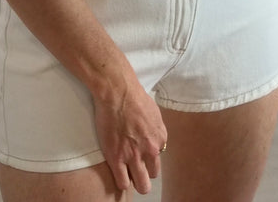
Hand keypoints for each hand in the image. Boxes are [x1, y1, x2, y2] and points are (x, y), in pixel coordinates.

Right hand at [93, 78, 166, 194]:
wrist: (117, 91)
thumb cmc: (133, 95)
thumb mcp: (153, 112)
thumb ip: (155, 128)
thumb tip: (152, 135)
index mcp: (160, 137)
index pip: (158, 158)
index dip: (147, 158)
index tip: (140, 154)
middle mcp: (151, 150)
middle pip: (152, 174)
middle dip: (144, 173)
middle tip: (134, 166)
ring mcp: (134, 156)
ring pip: (142, 185)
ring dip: (136, 182)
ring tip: (127, 175)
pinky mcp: (117, 158)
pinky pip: (123, 183)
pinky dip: (122, 182)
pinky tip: (118, 174)